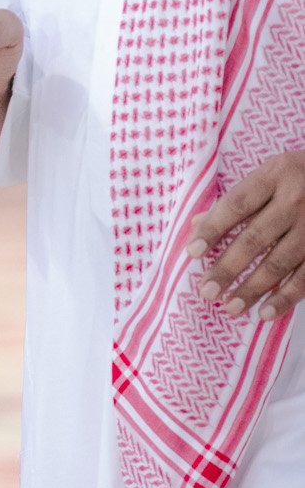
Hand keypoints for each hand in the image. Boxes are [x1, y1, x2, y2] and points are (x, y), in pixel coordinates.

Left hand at [187, 151, 304, 322]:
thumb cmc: (300, 176)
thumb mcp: (271, 174)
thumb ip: (238, 199)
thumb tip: (197, 224)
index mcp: (275, 175)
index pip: (236, 205)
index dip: (213, 229)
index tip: (193, 253)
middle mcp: (295, 200)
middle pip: (255, 238)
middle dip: (228, 268)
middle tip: (207, 291)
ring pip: (279, 262)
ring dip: (252, 289)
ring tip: (230, 307)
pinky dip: (285, 298)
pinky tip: (265, 313)